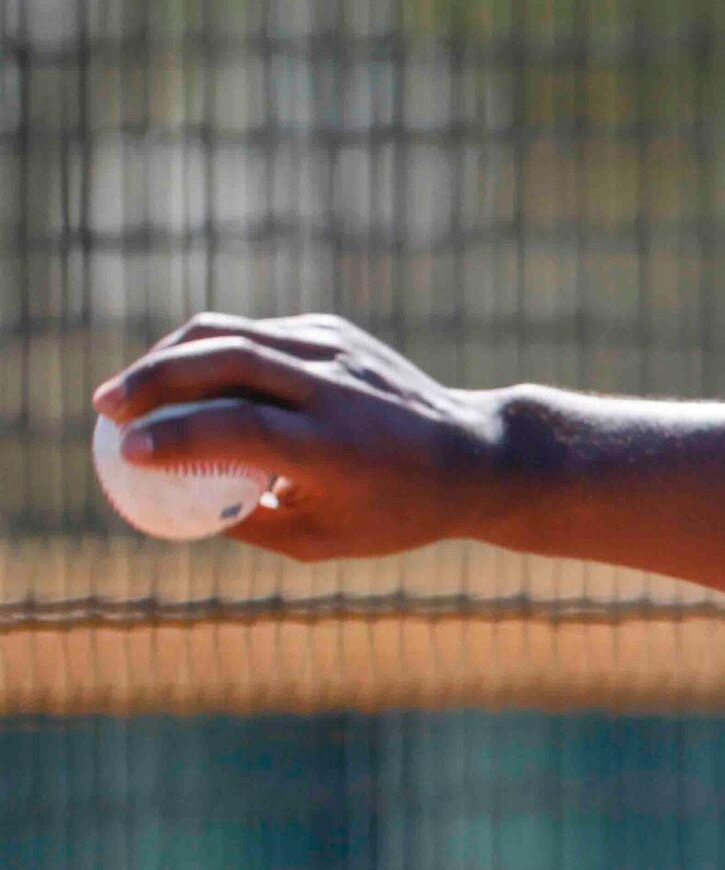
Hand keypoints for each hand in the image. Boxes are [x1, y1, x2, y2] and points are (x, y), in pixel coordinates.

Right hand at [92, 312, 516, 559]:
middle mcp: (335, 388)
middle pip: (223, 360)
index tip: (127, 452)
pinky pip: (256, 332)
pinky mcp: (335, 331)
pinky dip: (209, 350)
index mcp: (335, 446)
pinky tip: (182, 376)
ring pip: (232, 333)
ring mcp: (336, 350)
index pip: (237, 425)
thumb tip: (176, 510)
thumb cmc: (397, 511)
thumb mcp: (326, 538)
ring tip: (130, 388)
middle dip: (151, 379)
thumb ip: (252, 523)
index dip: (175, 435)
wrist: (476, 455)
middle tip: (104, 407)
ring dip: (169, 355)